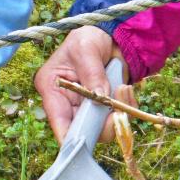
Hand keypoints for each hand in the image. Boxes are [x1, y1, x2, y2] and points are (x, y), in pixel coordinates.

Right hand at [34, 27, 123, 142]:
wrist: (111, 38)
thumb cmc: (89, 38)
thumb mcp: (86, 48)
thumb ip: (91, 72)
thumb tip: (99, 97)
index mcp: (52, 89)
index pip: (58, 121)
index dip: (70, 137)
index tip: (87, 142)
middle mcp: (67, 104)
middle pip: (82, 131)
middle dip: (102, 123)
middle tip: (118, 108)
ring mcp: (86, 108)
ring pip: (102, 129)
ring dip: (118, 113)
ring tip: (124, 88)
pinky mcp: (104, 109)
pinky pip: (117, 120)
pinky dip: (126, 108)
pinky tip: (126, 89)